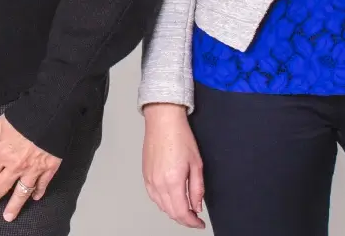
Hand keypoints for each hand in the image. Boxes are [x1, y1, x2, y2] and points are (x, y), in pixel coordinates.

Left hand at [0, 115, 61, 221]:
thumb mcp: (0, 124)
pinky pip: (42, 185)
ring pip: (21, 192)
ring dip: (14, 206)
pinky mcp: (49, 168)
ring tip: (8, 216)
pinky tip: (35, 198)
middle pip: (1, 186)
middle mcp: (16, 164)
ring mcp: (34, 169)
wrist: (52, 112)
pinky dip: (38, 192)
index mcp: (2, 152)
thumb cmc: (25, 115)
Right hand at [142, 103, 205, 228]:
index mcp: (172, 181)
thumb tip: (196, 205)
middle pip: (171, 212)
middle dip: (184, 219)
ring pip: (161, 206)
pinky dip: (163, 203)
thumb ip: (197, 189)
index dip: (192, 222)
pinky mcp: (145, 175)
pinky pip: (153, 197)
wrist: (163, 121)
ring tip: (184, 209)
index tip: (199, 223)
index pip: (182, 212)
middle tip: (194, 218)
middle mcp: (158, 183)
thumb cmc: (179, 137)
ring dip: (173, 212)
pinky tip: (170, 200)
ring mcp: (150, 179)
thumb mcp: (197, 164)